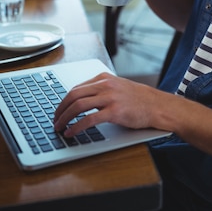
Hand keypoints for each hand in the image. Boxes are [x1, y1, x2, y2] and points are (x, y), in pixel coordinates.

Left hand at [53, 72, 169, 136]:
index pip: (77, 87)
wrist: (157, 105)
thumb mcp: (118, 87)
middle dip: (60, 109)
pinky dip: (76, 127)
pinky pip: (89, 119)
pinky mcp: (115, 111)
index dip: (64, 101)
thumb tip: (81, 101)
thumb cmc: (139, 99)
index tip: (58, 110)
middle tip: (54, 120)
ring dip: (65, 118)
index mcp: (104, 77)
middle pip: (74, 95)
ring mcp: (110, 97)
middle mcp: (105, 85)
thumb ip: (101, 90)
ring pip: (78, 105)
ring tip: (59, 127)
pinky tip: (71, 133)